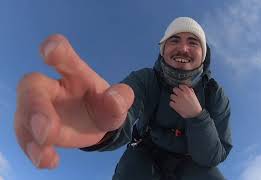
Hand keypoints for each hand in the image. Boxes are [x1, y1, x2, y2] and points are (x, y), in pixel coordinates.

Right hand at [14, 34, 133, 168]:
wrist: (94, 124)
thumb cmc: (102, 105)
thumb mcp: (117, 103)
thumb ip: (121, 98)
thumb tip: (114, 98)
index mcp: (74, 72)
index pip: (63, 56)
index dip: (55, 49)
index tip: (49, 51)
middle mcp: (51, 87)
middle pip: (32, 87)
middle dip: (36, 108)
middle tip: (46, 131)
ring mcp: (38, 108)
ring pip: (24, 116)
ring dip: (32, 136)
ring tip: (45, 155)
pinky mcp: (32, 129)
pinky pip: (27, 138)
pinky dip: (35, 151)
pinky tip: (48, 161)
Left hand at [169, 84, 201, 117]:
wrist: (196, 113)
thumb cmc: (195, 105)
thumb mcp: (194, 96)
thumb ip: (191, 91)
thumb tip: (188, 88)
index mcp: (187, 91)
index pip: (180, 86)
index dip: (180, 88)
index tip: (180, 90)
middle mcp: (182, 94)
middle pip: (174, 89)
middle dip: (175, 92)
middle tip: (177, 95)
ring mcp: (178, 100)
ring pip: (171, 96)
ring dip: (173, 98)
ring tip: (176, 101)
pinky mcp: (175, 105)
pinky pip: (170, 103)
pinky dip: (172, 104)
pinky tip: (175, 105)